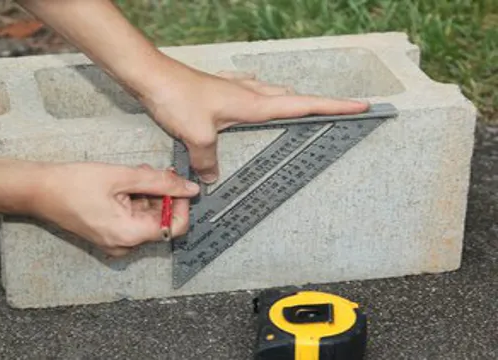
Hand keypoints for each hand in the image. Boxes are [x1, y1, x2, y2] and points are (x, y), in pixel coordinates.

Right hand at [30, 162, 199, 256]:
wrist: (39, 191)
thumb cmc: (74, 184)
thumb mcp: (122, 177)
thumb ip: (160, 183)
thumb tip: (190, 188)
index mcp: (129, 235)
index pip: (174, 227)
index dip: (181, 203)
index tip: (177, 183)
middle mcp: (124, 246)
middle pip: (160, 222)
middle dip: (161, 195)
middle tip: (151, 171)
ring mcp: (115, 243)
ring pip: (146, 219)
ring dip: (147, 196)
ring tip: (134, 174)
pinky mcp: (108, 236)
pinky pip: (132, 221)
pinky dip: (134, 202)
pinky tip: (124, 185)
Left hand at [140, 68, 369, 182]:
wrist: (152, 76)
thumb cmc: (177, 99)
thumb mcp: (197, 136)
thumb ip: (209, 161)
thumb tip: (212, 178)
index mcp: (253, 104)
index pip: (302, 106)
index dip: (333, 107)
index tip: (360, 105)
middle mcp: (248, 94)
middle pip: (291, 98)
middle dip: (316, 105)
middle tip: (336, 113)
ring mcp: (233, 90)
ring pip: (270, 94)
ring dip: (287, 101)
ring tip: (299, 112)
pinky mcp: (218, 90)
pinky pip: (247, 92)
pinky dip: (257, 97)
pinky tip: (250, 99)